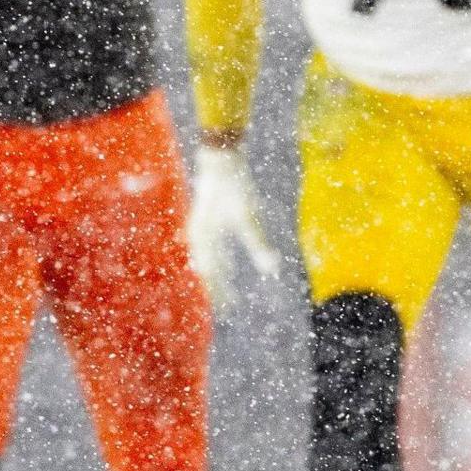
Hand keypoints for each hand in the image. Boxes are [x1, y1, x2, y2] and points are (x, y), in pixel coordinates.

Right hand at [184, 145, 280, 309]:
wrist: (220, 160)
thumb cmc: (235, 187)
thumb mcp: (249, 216)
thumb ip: (258, 244)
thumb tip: (272, 269)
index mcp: (204, 238)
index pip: (212, 274)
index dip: (219, 293)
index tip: (228, 310)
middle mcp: (198, 236)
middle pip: (208, 270)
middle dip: (217, 289)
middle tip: (228, 309)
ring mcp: (200, 229)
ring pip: (208, 261)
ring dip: (216, 278)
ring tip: (225, 293)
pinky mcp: (206, 223)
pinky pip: (210, 250)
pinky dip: (217, 263)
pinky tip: (224, 267)